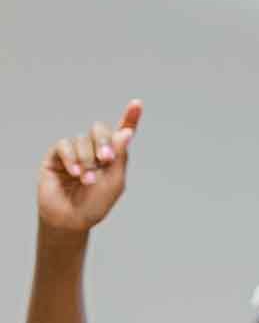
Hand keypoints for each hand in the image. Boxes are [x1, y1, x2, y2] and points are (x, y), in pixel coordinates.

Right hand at [38, 100, 141, 234]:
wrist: (71, 218)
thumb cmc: (95, 204)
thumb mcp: (114, 181)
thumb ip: (120, 156)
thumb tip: (126, 132)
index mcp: (113, 156)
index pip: (121, 132)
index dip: (129, 117)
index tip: (137, 103)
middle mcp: (94, 150)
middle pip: (100, 129)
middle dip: (104, 141)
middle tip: (106, 159)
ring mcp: (75, 151)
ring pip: (82, 139)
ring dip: (87, 160)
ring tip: (87, 180)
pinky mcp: (57, 155)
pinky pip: (65, 145)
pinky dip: (72, 158)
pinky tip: (75, 173)